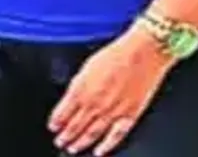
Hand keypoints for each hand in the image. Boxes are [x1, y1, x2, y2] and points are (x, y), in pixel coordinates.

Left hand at [49, 27, 173, 155]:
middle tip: (60, 141)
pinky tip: (99, 151)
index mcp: (82, 89)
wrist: (144, 51)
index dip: (56, 122)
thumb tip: (72, 97)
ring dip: (80, 143)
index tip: (53, 126)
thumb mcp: (89, 64)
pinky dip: (106, 146)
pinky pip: (115, 136)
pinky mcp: (129, 115)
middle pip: (75, 126)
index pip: (63, 112)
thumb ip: (79, 84)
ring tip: (73, 148)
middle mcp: (95, 103)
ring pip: (92, 134)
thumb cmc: (119, 52)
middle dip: (65, 136)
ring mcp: (112, 111)